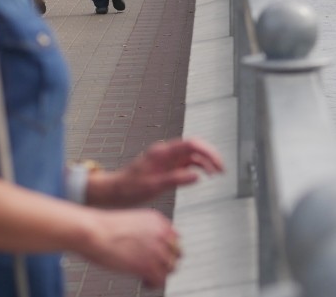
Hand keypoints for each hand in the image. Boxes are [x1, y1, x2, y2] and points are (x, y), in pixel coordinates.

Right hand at [82, 208, 180, 287]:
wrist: (94, 232)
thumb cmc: (105, 228)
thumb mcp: (133, 221)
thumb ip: (146, 231)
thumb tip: (147, 246)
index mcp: (159, 220)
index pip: (175, 238)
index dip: (166, 249)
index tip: (156, 256)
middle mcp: (162, 234)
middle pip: (177, 253)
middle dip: (166, 261)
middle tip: (153, 268)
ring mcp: (157, 250)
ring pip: (171, 267)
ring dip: (160, 273)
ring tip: (146, 276)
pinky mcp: (148, 266)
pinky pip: (161, 280)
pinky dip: (153, 283)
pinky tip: (144, 282)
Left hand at [89, 138, 223, 207]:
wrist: (114, 191)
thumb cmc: (129, 189)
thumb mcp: (153, 187)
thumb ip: (176, 180)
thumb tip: (198, 176)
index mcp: (163, 153)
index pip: (191, 145)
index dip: (208, 152)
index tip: (218, 165)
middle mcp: (167, 152)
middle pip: (195, 147)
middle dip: (211, 156)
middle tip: (222, 170)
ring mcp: (168, 159)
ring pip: (193, 155)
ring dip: (206, 162)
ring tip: (217, 174)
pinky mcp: (167, 166)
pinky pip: (187, 163)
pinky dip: (198, 168)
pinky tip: (203, 176)